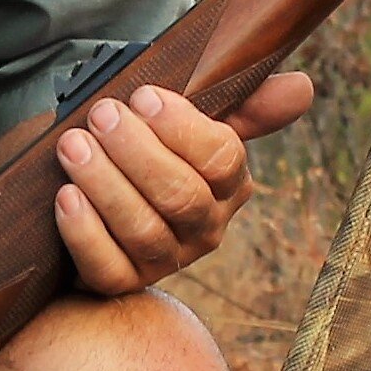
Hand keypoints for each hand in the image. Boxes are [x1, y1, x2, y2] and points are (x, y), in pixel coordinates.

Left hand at [53, 73, 313, 296]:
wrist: (94, 192)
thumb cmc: (148, 149)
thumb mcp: (191, 121)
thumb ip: (244, 104)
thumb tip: (304, 87)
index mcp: (229, 185)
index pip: (222, 161)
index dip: (182, 129)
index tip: (144, 97)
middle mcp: (204, 228)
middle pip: (180, 196)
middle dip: (137, 152)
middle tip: (101, 116)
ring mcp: (165, 260)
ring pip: (143, 230)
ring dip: (105, 184)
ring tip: (73, 145)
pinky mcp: (122, 283)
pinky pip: (108, 268)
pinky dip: (86, 233)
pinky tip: (66, 197)